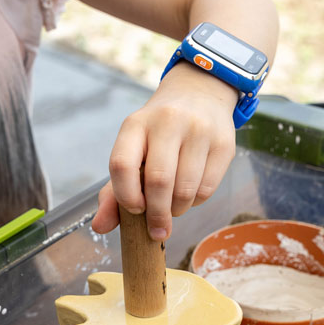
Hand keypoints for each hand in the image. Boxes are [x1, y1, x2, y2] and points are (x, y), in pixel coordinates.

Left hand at [91, 62, 237, 241]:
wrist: (199, 94)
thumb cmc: (158, 135)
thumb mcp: (133, 151)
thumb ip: (113, 191)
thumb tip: (99, 227)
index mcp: (136, 124)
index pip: (121, 165)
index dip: (125, 195)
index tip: (134, 210)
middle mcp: (167, 121)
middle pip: (159, 181)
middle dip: (157, 214)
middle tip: (157, 229)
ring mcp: (199, 130)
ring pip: (186, 189)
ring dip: (177, 210)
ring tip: (173, 208)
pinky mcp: (224, 143)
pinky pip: (207, 189)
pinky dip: (196, 202)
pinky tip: (190, 194)